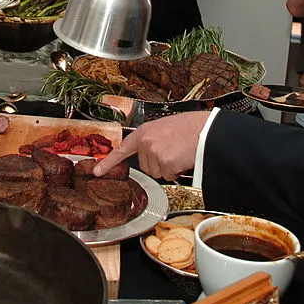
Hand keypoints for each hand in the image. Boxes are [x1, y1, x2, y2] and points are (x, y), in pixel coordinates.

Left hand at [92, 111, 209, 180]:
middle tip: (173, 150)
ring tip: (180, 152)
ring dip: (169, 167)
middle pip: (146, 166)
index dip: (108, 162)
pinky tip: (183, 158)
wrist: (206, 129)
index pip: (122, 148)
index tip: (97, 171)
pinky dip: (177, 171)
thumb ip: (152, 138)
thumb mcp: (165, 127)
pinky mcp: (164, 163)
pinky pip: (168, 176)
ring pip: (157, 172)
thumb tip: (149, 152)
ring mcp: (154, 153)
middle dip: (159, 163)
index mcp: (144, 132)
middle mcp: (145, 142)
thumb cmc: (190, 127)